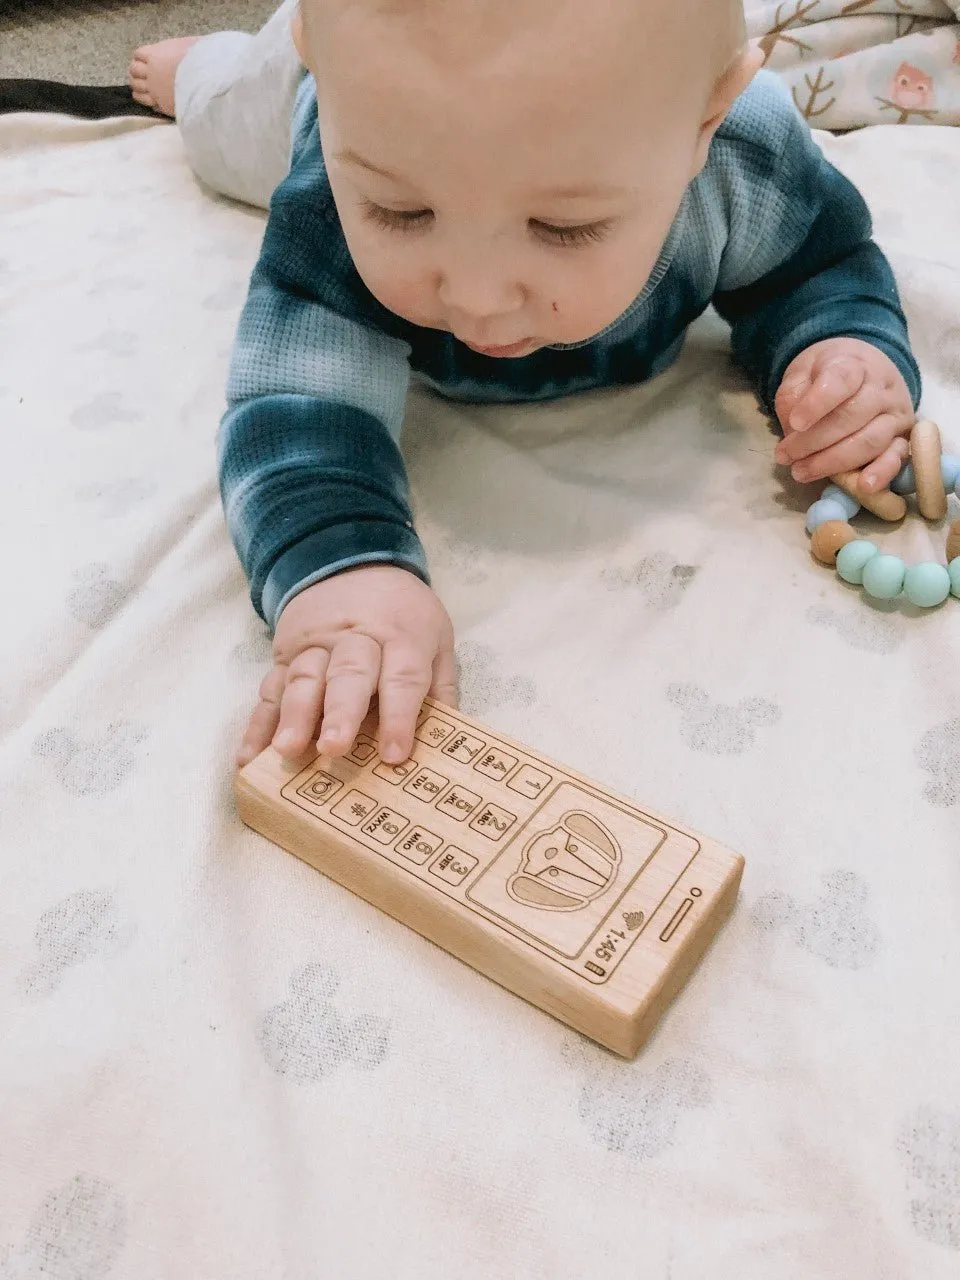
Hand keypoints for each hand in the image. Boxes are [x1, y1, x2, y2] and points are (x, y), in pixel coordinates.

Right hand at [237, 564, 457, 768]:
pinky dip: (256, 725)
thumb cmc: (402, 615)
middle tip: (333, 749)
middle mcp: (356, 639)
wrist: (351, 564)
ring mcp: (315, 645)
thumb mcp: (436, 638)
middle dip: (340, 713)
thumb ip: (441, 686)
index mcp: (401, 635)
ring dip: (294, 716)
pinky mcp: (285, 655)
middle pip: (348, 675)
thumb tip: (448, 740)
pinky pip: (269, 689)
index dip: (399, 717)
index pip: (402, 678)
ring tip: (286, 751)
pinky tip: (249, 757)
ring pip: (303, 679)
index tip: (394, 755)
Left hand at [773, 337, 914, 491]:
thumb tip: (795, 430)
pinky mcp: (903, 437)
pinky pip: (898, 456)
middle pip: (852, 416)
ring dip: (833, 462)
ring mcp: (895, 413)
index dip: (817, 403)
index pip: (841, 380)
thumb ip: (793, 396)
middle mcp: (882, 388)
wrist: (863, 370)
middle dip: (814, 441)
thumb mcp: (802, 373)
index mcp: (855, 364)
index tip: (795, 422)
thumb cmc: (826, 375)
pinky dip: (882, 473)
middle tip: (785, 456)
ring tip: (801, 472)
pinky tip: (863, 486)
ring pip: (870, 440)